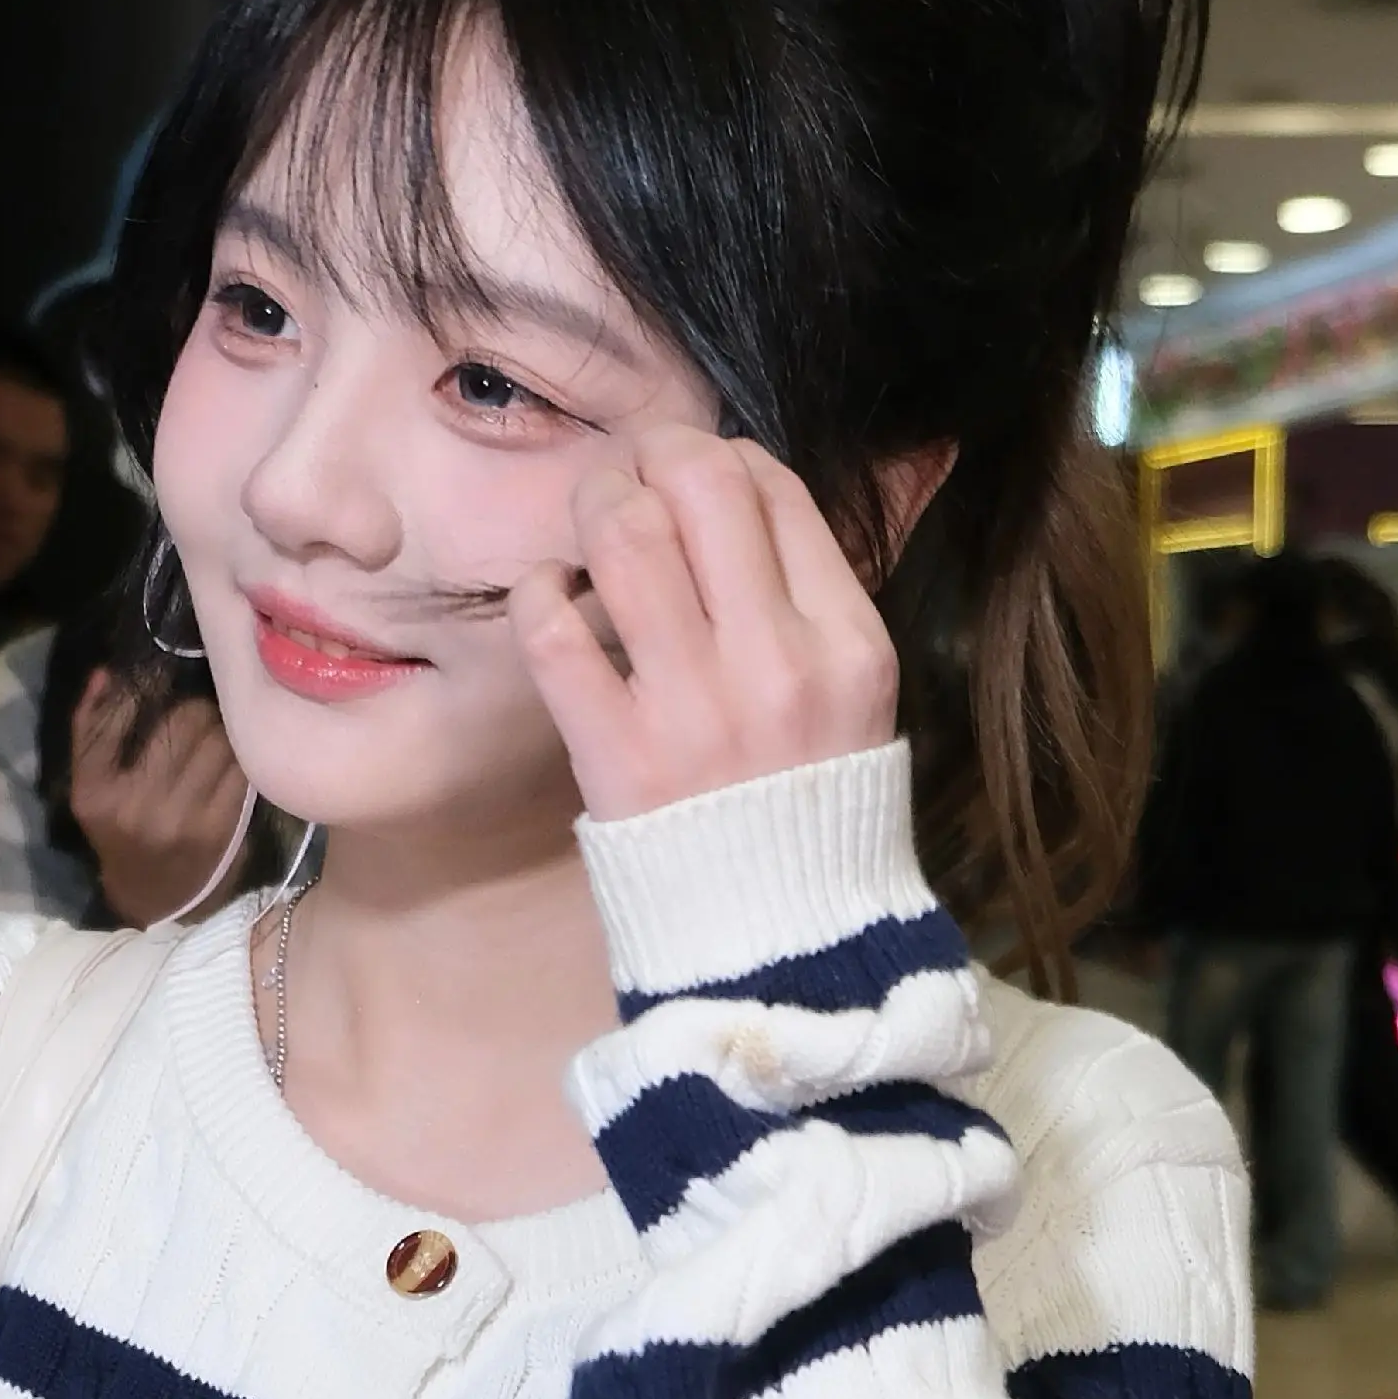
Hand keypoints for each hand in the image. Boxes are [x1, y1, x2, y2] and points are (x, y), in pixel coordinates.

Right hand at [69, 672, 249, 925]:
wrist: (150, 895)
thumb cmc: (117, 827)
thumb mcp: (89, 784)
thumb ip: (90, 727)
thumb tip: (106, 672)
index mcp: (96, 789)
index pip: (121, 716)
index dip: (147, 688)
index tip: (161, 678)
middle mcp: (137, 804)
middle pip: (187, 721)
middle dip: (197, 707)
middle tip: (200, 708)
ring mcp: (182, 818)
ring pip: (221, 740)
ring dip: (223, 729)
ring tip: (218, 732)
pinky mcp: (219, 828)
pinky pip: (240, 770)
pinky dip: (239, 757)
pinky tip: (232, 759)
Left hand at [507, 429, 898, 821]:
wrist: (784, 946)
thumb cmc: (812, 807)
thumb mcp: (856, 695)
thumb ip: (813, 594)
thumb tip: (742, 486)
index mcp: (848, 642)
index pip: (775, 487)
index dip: (720, 455)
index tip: (693, 475)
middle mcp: (777, 664)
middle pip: (701, 484)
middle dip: (651, 452)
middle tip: (630, 472)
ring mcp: (693, 709)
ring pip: (624, 535)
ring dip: (594, 503)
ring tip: (591, 520)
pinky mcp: (617, 754)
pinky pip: (552, 628)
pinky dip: (541, 590)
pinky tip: (553, 594)